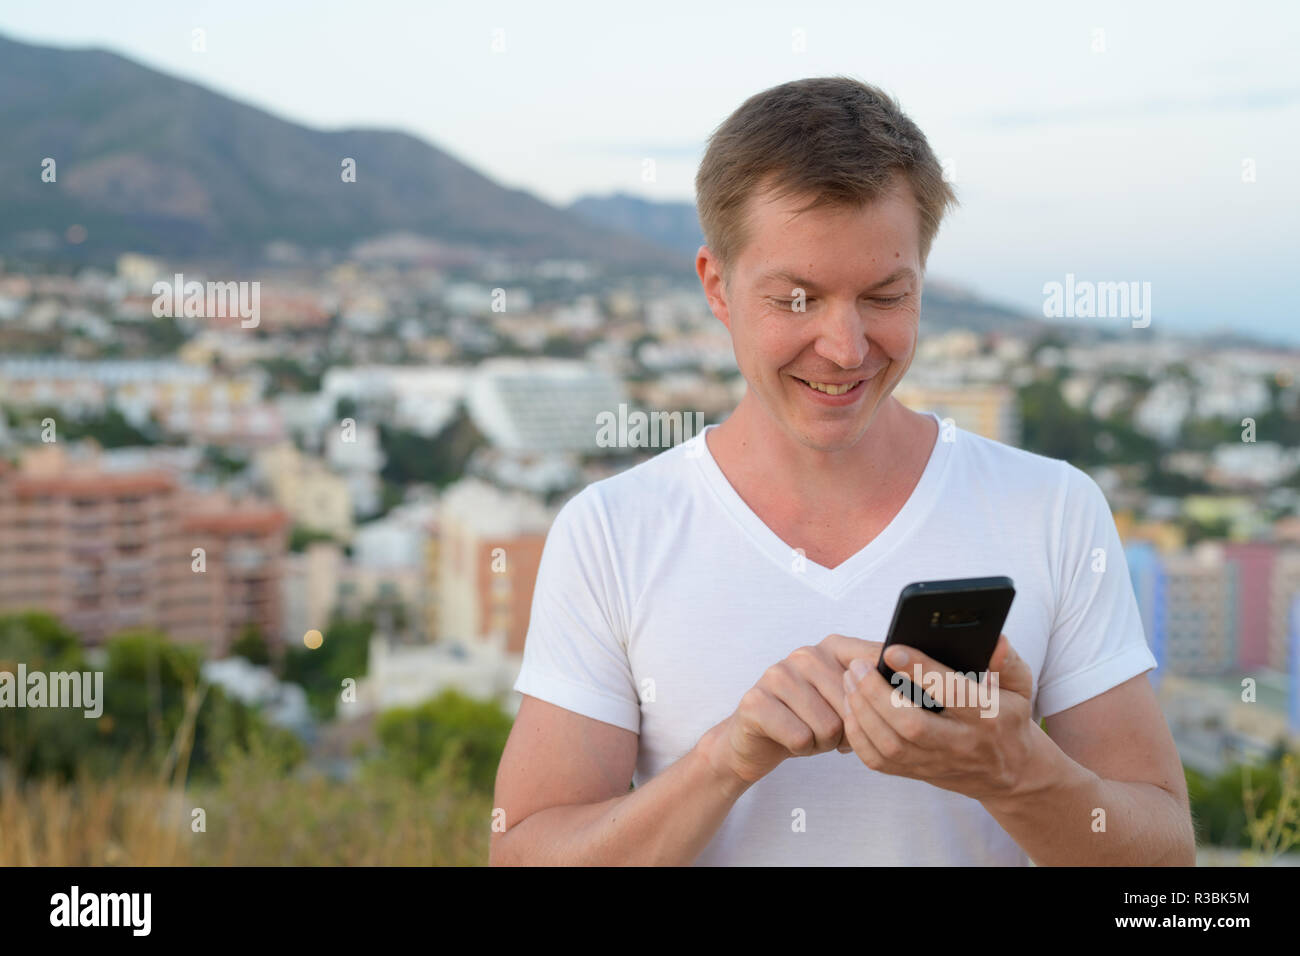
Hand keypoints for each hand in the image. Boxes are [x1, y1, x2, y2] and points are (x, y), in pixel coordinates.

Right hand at [703, 633, 883, 788]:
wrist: (757, 739)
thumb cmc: (809, 719)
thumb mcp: (847, 701)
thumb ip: (876, 689)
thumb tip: (909, 693)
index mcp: (832, 647)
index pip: (873, 663)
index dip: (885, 695)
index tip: (892, 708)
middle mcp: (805, 654)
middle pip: (853, 705)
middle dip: (847, 730)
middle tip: (830, 729)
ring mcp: (777, 674)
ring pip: (828, 725)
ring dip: (823, 742)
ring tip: (809, 733)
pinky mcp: (755, 701)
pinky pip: (800, 737)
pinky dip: (801, 748)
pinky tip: (790, 739)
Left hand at [840, 633, 1037, 800]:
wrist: (1011, 773)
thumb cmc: (1008, 718)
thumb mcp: (1020, 687)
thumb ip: (1006, 661)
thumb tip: (994, 639)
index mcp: (988, 717)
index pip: (950, 693)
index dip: (919, 670)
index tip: (891, 649)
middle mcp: (961, 744)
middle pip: (911, 725)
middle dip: (876, 694)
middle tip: (857, 666)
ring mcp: (937, 763)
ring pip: (890, 745)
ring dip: (861, 711)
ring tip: (850, 680)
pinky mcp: (918, 774)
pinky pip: (878, 761)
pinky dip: (858, 735)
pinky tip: (851, 707)